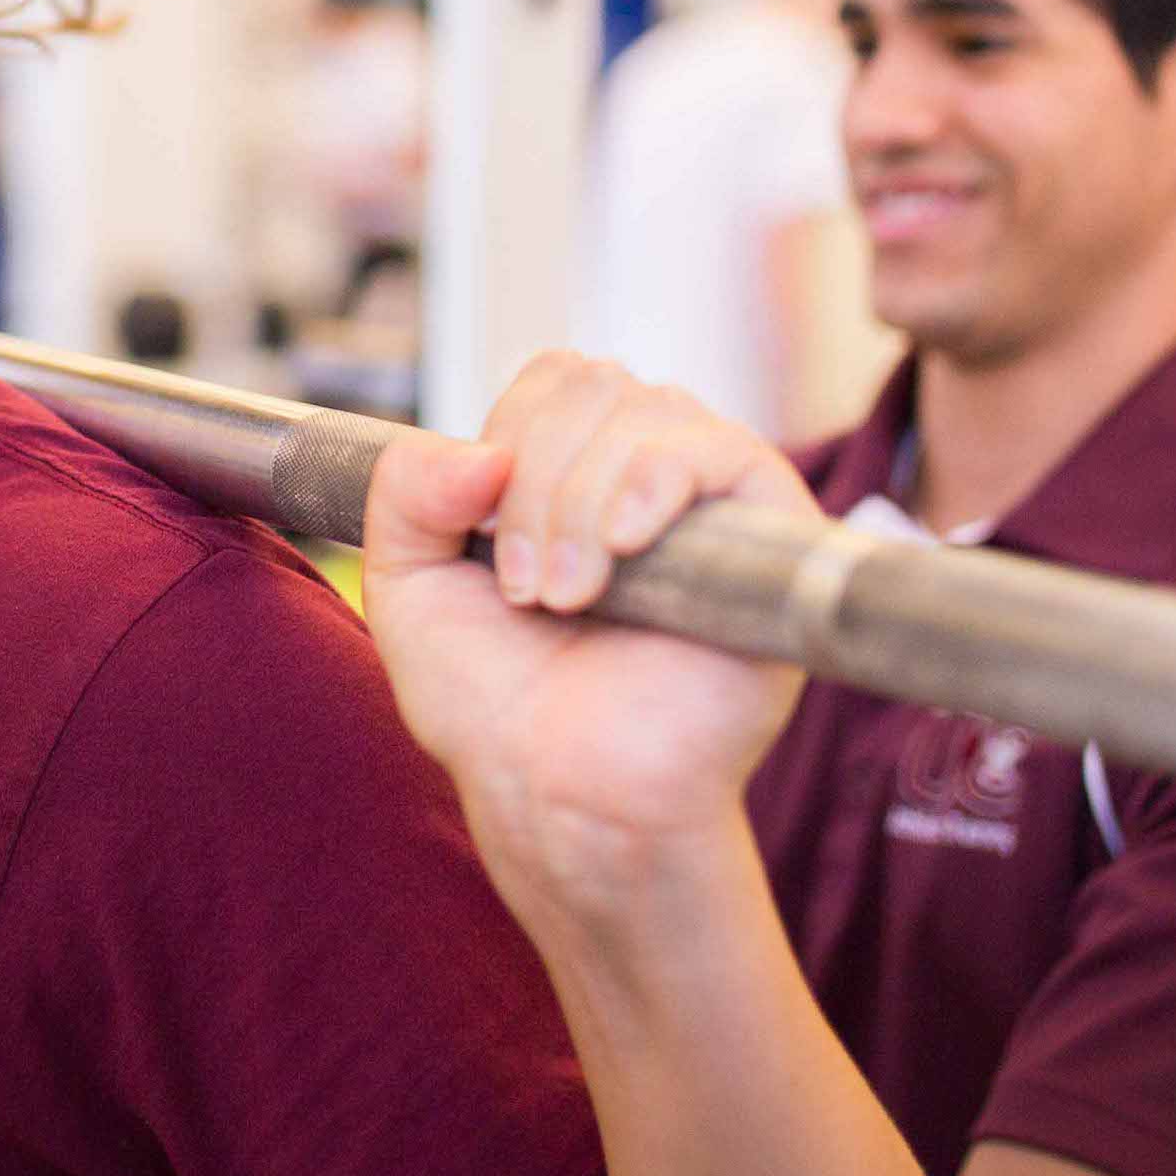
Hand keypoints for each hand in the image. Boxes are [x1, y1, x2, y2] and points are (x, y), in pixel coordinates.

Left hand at [360, 354, 820, 926]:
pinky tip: (620, 550)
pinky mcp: (772, 540)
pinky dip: (654, 484)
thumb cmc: (496, 705)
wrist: (558, 795)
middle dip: (535, 482)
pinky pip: (724, 452)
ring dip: (578, 504)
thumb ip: (404, 490)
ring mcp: (713, 505)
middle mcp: (653, 474)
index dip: (506, 438)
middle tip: (524, 590)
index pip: (556, 380)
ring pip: (647, 415)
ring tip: (564, 599)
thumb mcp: (409, 583)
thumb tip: (475, 450)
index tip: (482, 539)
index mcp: (580, 471)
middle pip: (595, 388)